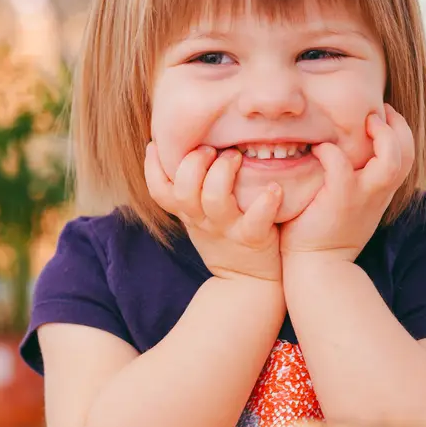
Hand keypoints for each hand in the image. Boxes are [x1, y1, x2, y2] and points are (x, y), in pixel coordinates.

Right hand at [144, 142, 284, 282]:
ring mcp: (227, 229)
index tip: (156, 143)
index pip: (158, 191)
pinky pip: (256, 220)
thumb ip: (190, 189)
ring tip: (236, 156)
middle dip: (193, 163)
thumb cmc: (224, 239)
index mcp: (187, 213)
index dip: (152, 167)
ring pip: (215, 199)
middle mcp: (202, 220)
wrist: (248, 283)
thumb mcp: (198, 218)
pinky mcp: (252, 238)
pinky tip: (274, 188)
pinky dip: (265, 202)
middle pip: (183, 191)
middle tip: (210, 148)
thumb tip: (184, 148)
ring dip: (224, 172)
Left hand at [279, 104, 414, 261]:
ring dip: (381, 135)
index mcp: (382, 190)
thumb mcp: (350, 203)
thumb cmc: (325, 232)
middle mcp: (379, 192)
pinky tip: (318, 149)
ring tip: (364, 122)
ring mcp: (363, 196)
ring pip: (391, 159)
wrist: (317, 267)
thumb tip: (341, 149)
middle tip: (376, 112)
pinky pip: (341, 165)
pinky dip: (331, 151)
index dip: (399, 130)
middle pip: (407, 152)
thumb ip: (354, 179)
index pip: (406, 153)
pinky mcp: (340, 200)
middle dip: (397, 125)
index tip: (381, 115)